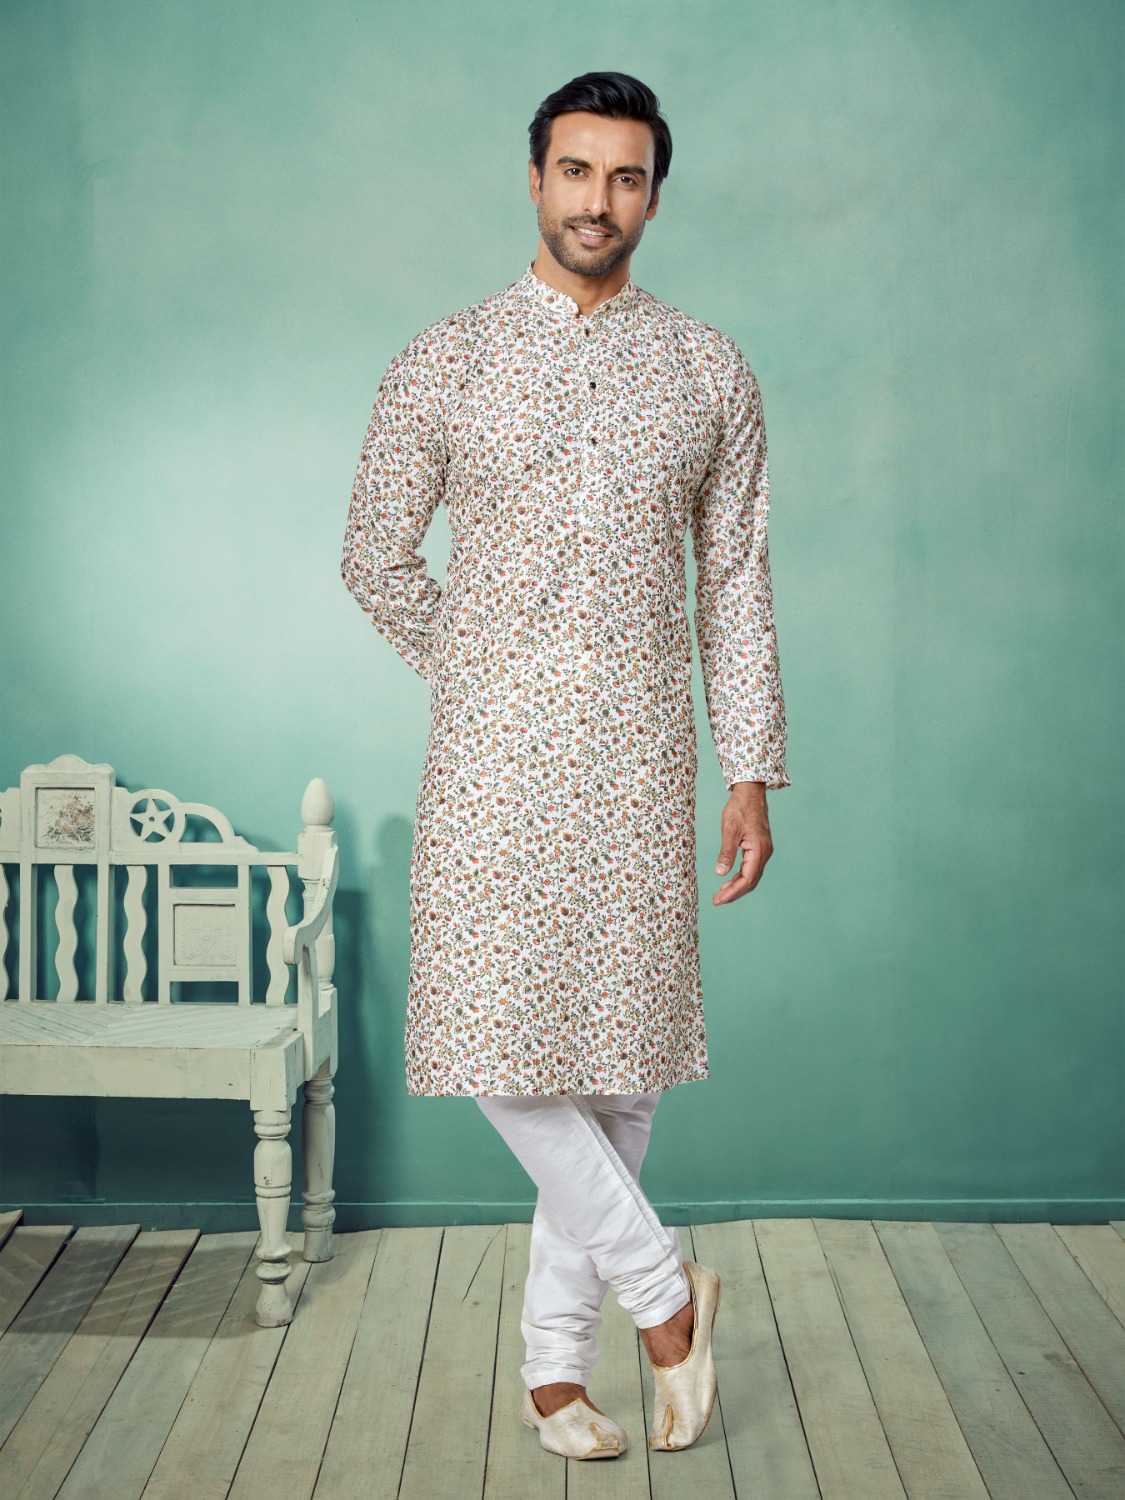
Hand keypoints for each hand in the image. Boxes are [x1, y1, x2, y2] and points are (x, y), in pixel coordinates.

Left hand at [713, 782, 772, 904]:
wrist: (750, 792)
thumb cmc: (739, 808)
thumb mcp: (729, 830)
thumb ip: (726, 853)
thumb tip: (720, 873)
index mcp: (759, 849)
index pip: (747, 879)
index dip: (733, 892)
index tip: (718, 900)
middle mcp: (765, 852)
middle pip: (751, 881)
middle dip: (734, 893)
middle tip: (716, 901)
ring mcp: (764, 850)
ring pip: (751, 876)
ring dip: (737, 886)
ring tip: (720, 893)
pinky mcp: (759, 847)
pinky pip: (751, 868)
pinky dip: (740, 876)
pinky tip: (729, 879)